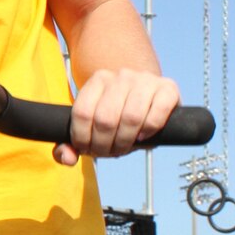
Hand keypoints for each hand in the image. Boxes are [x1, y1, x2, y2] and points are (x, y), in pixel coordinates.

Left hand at [58, 67, 180, 164]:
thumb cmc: (117, 112)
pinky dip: (148, 131)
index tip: (87, 149)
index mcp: (98, 80)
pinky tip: (141, 137)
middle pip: (106, 119)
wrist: (148, 93)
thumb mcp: (91, 124)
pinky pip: (156, 115)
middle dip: (104, 145)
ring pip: (130, 118)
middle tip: (107, 152)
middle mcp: (121, 76)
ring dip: (124, 141)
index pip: (82, 113)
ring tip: (123, 147)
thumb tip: (67, 158)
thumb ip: (70, 143)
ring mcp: (145, 80)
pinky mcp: (168, 88)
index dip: (82, 138)